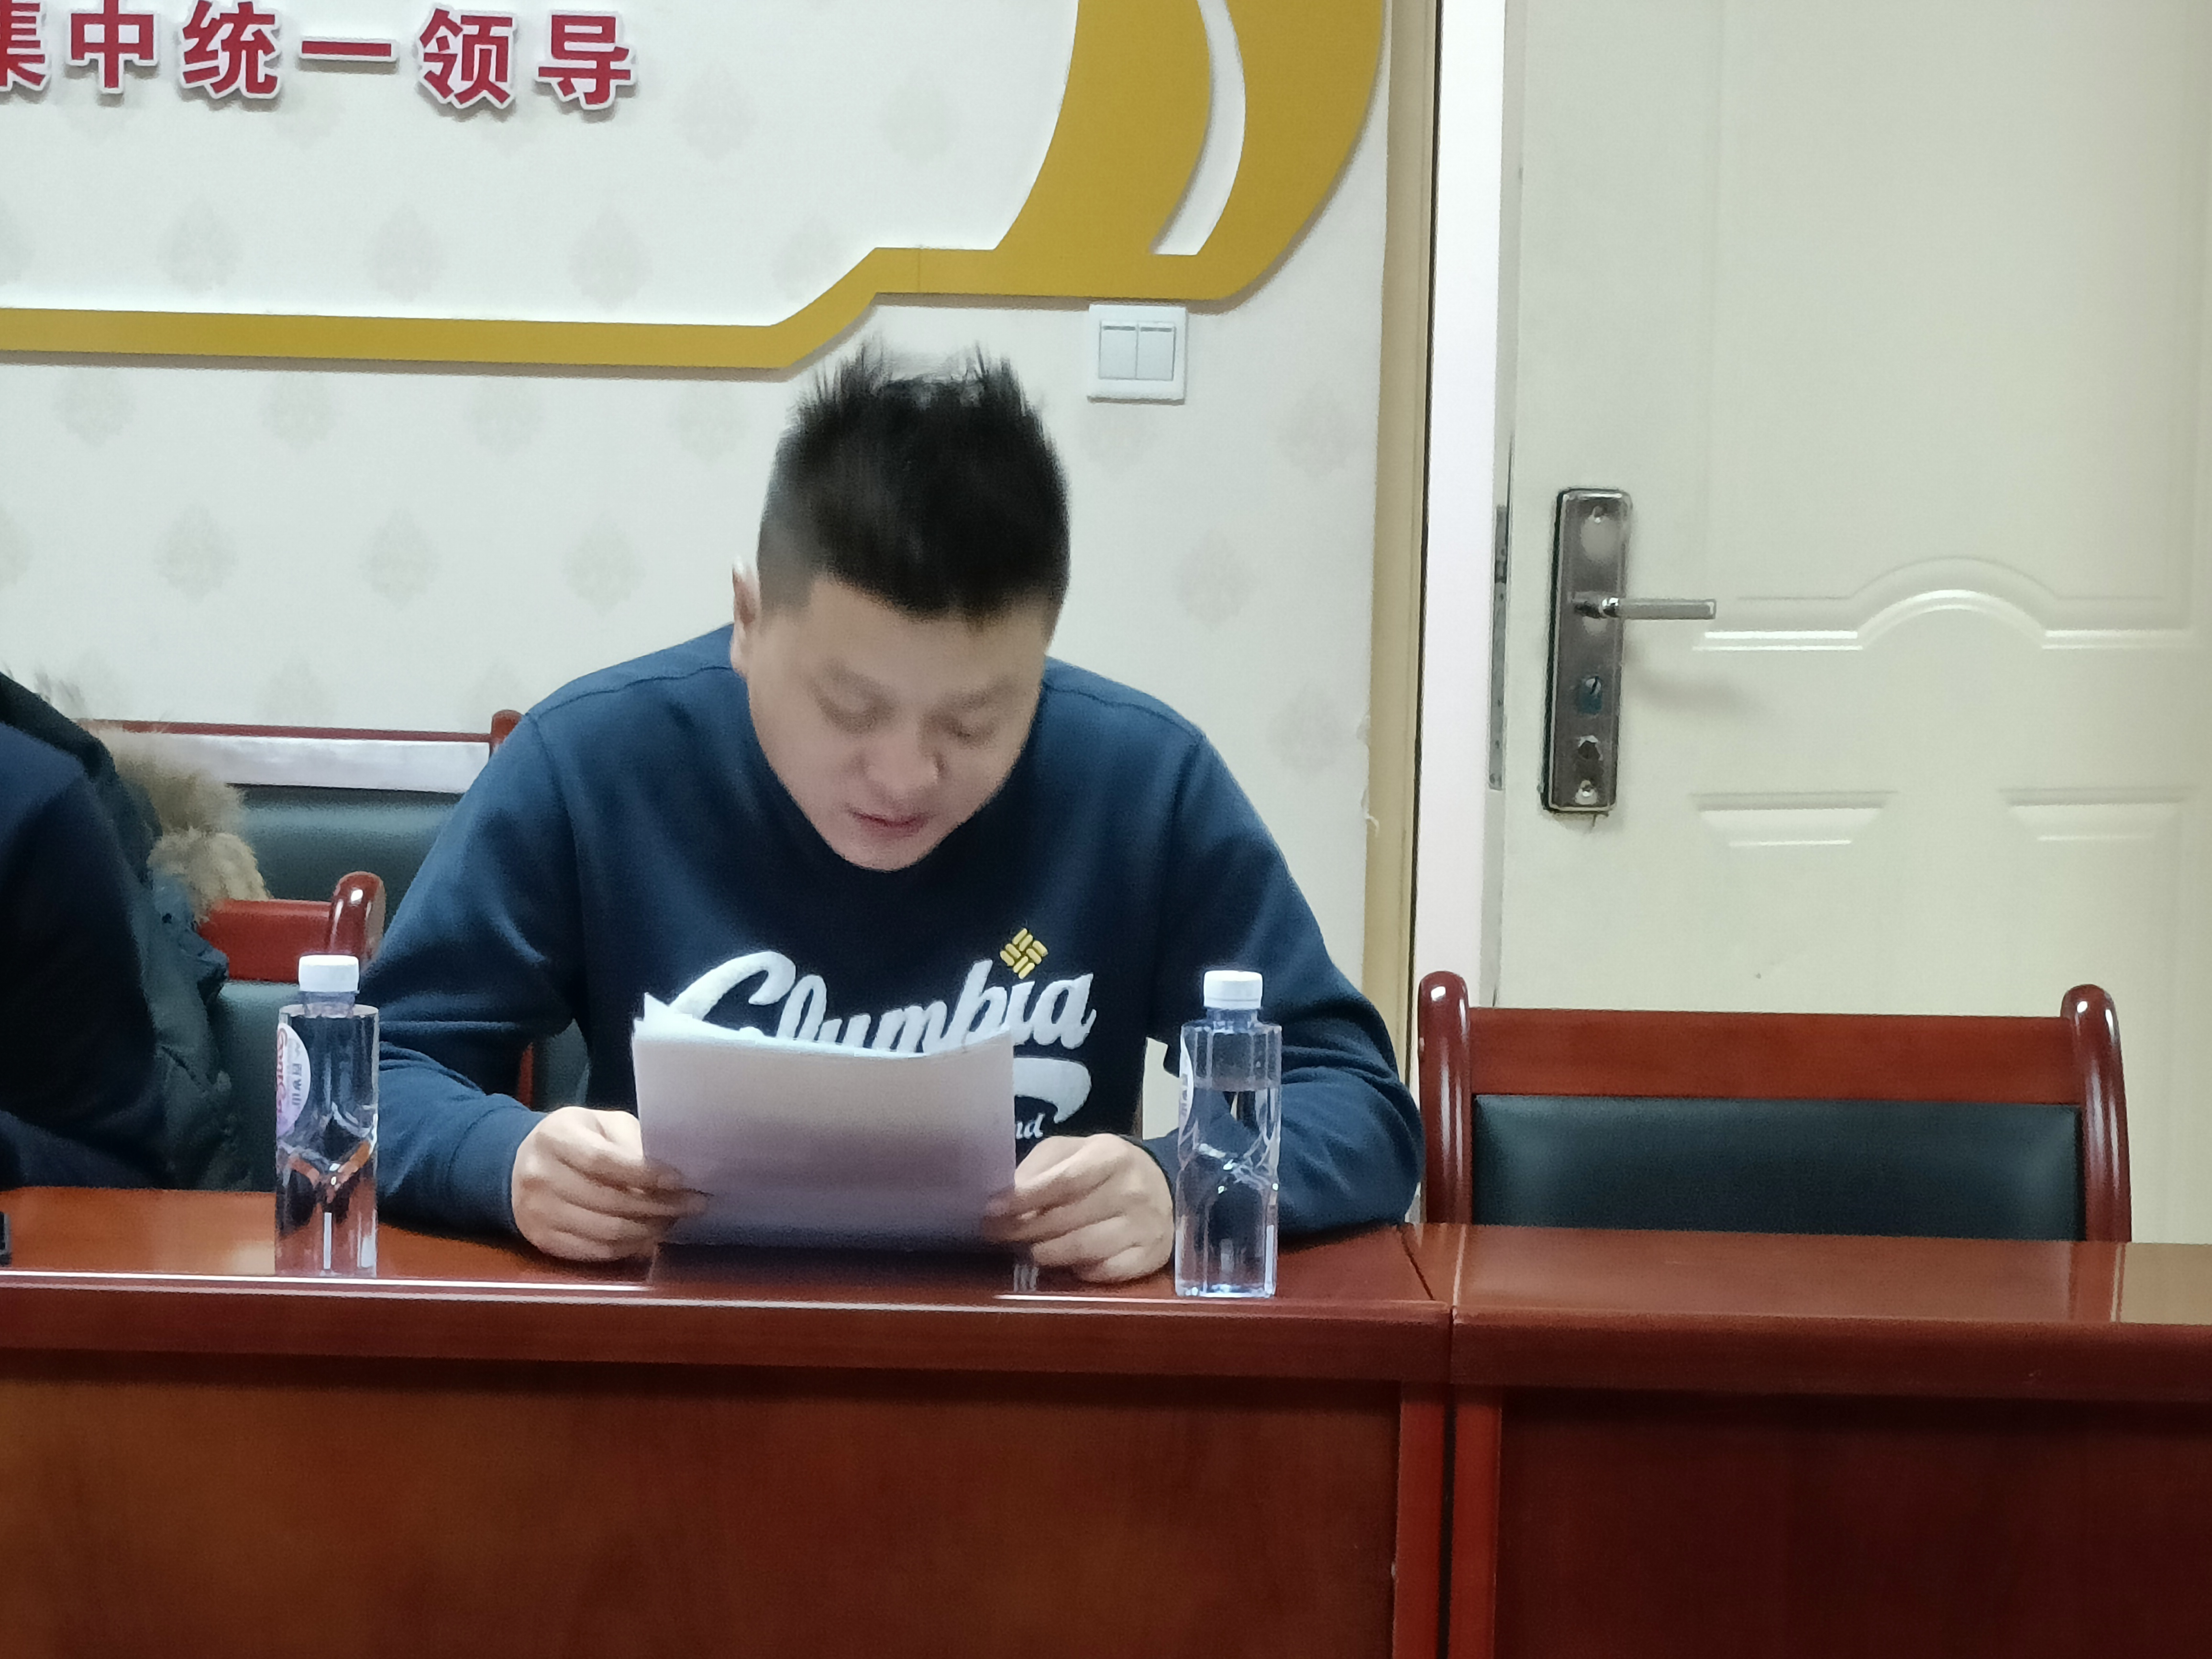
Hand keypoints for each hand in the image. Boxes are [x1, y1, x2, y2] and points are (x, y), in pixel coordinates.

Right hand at [510, 1106, 703, 1260]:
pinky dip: (628, 1247)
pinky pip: (594, 1252)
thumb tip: (668, 1171)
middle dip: (658, 1206)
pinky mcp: (542, 1240)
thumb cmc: (576, 1139)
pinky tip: (649, 1236)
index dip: (643, 1173)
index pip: (602, 1161)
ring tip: (674, 1219)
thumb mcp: (600, 1124)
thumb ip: (630, 1141)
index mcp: (555, 1137)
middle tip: (693, 1203)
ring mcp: (538, 1212)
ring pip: (604, 1232)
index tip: (679, 1180)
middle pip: (607, 1201)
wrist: (520, 1165)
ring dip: (648, 1230)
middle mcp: (540, 1176)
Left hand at [980, 1134, 1172, 1282]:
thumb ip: (1040, 1167)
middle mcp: (1132, 1190)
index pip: (1063, 1181)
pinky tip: (1067, 1263)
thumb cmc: (1104, 1168)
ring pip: (1082, 1250)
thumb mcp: (1073, 1152)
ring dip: (1045, 1253)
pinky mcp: (1150, 1256)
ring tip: (1028, 1250)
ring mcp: (1144, 1226)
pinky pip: (1103, 1272)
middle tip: (995, 1234)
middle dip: (1023, 1229)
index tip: (991, 1210)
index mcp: (1110, 1156)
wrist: (1163, 1185)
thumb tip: (1006, 1195)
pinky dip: (1078, 1271)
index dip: (1024, 1198)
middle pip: (1067, 1218)